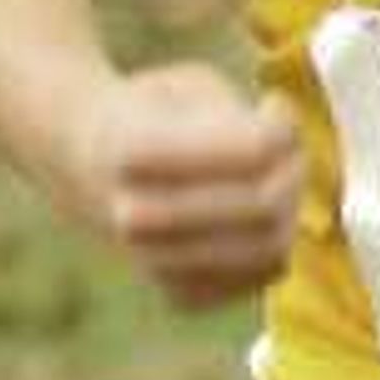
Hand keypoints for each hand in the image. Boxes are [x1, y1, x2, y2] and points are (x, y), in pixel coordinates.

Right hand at [94, 60, 300, 304]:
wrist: (86, 165)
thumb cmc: (152, 114)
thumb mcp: (189, 86)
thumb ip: (242, 116)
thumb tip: (287, 149)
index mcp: (133, 149)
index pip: (254, 149)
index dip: (282, 126)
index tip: (276, 105)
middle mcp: (135, 215)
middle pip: (265, 202)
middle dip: (293, 168)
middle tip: (288, 145)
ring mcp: (153, 261)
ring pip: (271, 248)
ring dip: (292, 206)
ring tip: (279, 175)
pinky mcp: (178, 293)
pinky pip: (264, 274)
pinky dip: (278, 242)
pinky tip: (257, 211)